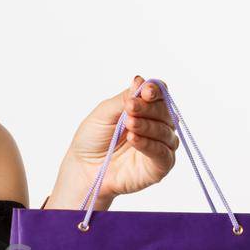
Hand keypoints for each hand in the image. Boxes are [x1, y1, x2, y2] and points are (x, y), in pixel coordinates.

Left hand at [48, 76, 179, 208]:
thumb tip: (140, 82)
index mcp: (146, 110)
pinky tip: (134, 138)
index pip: (160, 95)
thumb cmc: (93, 139)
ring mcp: (160, 147)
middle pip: (165, 111)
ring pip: (166, 132)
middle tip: (130, 108)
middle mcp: (157, 126)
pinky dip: (149, 144)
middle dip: (148, 108)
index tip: (145, 90)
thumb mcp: (105, 113)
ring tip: (129, 124)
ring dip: (147, 125)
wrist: (83, 167)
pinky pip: (162, 154)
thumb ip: (124, 99)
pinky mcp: (159, 167)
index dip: (155, 90)